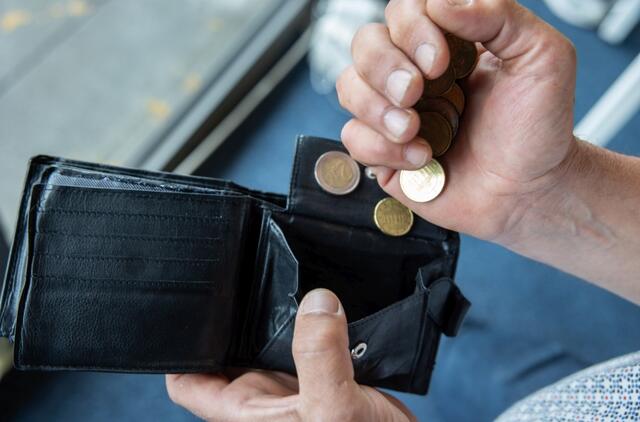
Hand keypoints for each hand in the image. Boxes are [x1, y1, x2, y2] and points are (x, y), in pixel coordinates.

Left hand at [166, 289, 414, 421]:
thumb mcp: (333, 408)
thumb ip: (320, 355)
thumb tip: (317, 301)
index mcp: (247, 413)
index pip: (188, 382)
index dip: (179, 350)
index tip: (184, 308)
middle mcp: (265, 398)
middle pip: (231, 350)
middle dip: (235, 317)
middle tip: (240, 271)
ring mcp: (294, 388)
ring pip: (272, 342)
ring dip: (279, 316)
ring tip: (281, 275)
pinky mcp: (324, 381)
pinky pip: (310, 343)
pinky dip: (314, 323)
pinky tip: (323, 301)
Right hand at [337, 0, 577, 241]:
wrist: (529, 192)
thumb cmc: (537, 128)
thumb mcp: (542, 57)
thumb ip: (498, 16)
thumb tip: (440, 2)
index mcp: (447, 44)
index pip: (404, 12)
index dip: (411, 29)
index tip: (438, 62)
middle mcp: (415, 73)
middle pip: (365, 44)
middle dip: (384, 68)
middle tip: (415, 93)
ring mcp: (396, 112)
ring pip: (349, 87)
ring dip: (378, 108)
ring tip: (415, 131)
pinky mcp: (384, 152)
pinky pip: (353, 137)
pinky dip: (381, 148)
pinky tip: (419, 158)